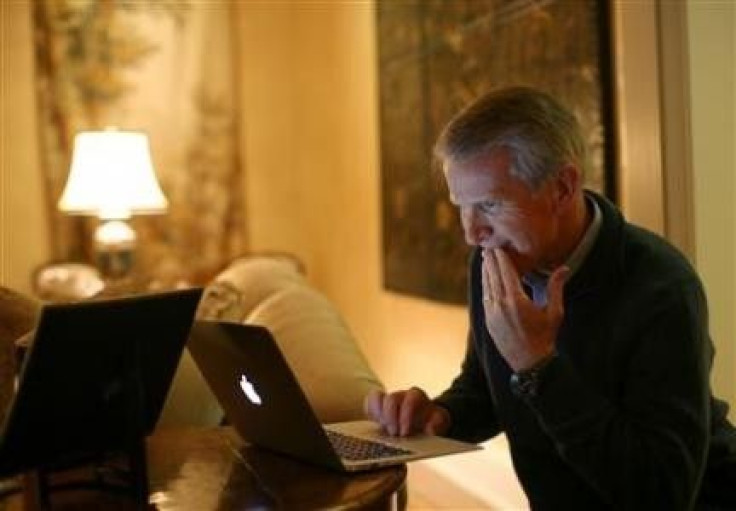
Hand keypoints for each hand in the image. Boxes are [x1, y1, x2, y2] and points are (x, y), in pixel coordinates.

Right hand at [363, 387, 450, 436]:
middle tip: (394, 435)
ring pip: (377, 397)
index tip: (405, 433)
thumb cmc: (432, 421)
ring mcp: (389, 398)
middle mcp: (402, 395)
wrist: (426, 420)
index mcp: (417, 396)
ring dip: (378, 415)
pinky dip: (370, 413)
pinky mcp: (379, 405)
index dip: (406, 415)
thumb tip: (430, 430)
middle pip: (391, 398)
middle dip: (391, 417)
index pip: (411, 399)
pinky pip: (369, 402)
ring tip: (383, 430)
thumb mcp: (440, 423)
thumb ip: (437, 425)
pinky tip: (375, 425)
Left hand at [482, 248, 567, 370]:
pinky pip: (485, 298)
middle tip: (488, 247)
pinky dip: (486, 286)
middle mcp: (501, 305)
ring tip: (486, 260)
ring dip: (486, 272)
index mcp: (517, 301)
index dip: (501, 259)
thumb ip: (556, 288)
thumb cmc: (545, 337)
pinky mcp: (488, 321)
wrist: (530, 363)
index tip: (498, 247)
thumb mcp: (554, 312)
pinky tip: (486, 279)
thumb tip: (564, 268)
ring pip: (487, 287)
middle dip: (491, 261)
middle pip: (493, 277)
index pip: (506, 273)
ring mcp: (492, 314)